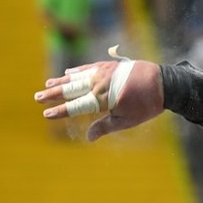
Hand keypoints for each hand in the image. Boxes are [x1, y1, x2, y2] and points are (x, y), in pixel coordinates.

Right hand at [34, 59, 163, 140]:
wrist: (164, 83)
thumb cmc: (147, 105)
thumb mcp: (127, 120)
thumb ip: (105, 127)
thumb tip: (88, 137)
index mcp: (103, 99)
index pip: (76, 106)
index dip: (60, 111)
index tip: (46, 115)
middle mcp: (100, 83)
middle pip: (71, 89)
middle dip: (53, 94)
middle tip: (37, 97)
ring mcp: (104, 72)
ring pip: (78, 76)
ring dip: (62, 81)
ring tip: (47, 84)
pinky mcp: (111, 65)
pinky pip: (89, 67)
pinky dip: (78, 70)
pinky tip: (68, 73)